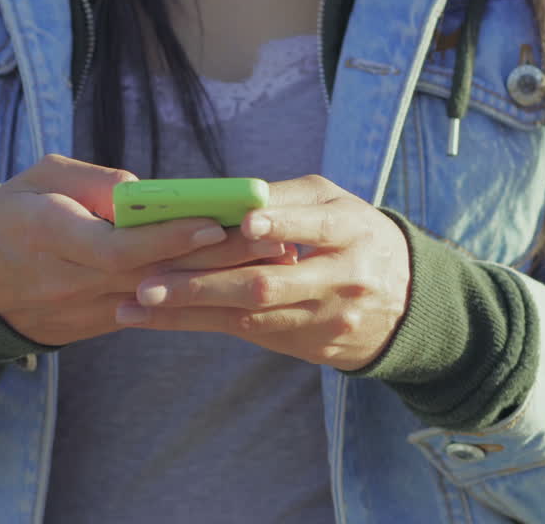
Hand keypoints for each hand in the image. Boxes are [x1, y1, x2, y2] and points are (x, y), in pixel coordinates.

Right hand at [0, 155, 288, 346]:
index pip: (119, 247)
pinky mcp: (104, 324)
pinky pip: (157, 310)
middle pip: (156, 275)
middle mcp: (73, 282)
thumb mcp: (39, 179)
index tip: (215, 221)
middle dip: (217, 259)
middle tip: (273, 240)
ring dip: (220, 281)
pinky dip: (200, 296)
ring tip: (273, 260)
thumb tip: (145, 192)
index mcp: (51, 238)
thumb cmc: (12, 215)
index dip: (169, 238)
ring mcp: (89, 311)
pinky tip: (243, 281)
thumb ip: (92, 182)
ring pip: (164, 297)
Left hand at [114, 174, 411, 370]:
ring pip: (250, 318)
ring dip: (189, 313)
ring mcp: (325, 320)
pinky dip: (202, 325)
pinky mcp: (310, 348)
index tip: (244, 225)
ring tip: (136, 306)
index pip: (316, 228)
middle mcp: (341, 280)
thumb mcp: (338, 205)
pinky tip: (159, 319)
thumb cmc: (357, 236)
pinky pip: (250, 335)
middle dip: (203, 284)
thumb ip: (287, 198)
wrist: (408, 305)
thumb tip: (226, 195)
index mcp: (353, 232)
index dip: (281, 226)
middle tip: (148, 282)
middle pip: (268, 285)